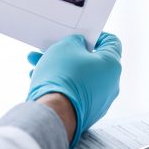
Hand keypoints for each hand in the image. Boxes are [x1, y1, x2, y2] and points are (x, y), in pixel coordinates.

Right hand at [27, 33, 121, 148]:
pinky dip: (60, 84)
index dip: (95, 35)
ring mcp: (99, 101)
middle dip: (67, 52)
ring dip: (59, 67)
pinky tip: (38, 78)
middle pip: (89, 61)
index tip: (79, 34)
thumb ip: (74, 41)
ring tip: (36, 62)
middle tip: (52, 47)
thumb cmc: (63, 77)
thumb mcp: (66, 47)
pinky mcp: (86, 113)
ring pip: (78, 77)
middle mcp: (110, 84)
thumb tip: (77, 45)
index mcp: (112, 65)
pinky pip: (74, 92)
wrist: (54, 113)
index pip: (111, 42)